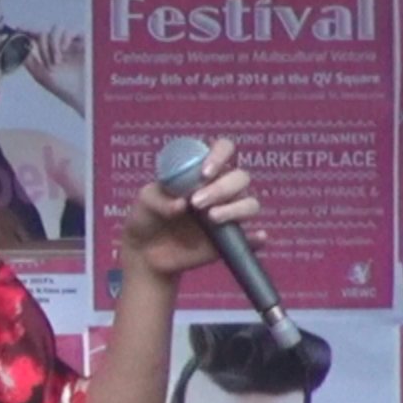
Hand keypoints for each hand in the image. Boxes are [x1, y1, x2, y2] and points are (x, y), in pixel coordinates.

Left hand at [22, 27, 85, 115]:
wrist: (84, 96)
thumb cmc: (65, 88)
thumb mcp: (41, 76)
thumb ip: (29, 61)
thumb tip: (18, 47)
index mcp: (49, 52)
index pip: (36, 36)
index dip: (27, 30)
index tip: (18, 28)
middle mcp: (59, 45)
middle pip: (44, 32)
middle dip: (42, 46)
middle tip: (48, 63)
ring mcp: (71, 42)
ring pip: (55, 29)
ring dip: (52, 44)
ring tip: (57, 62)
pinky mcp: (84, 41)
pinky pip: (70, 30)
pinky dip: (64, 38)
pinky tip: (64, 50)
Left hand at [118, 138, 259, 281]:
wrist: (145, 252)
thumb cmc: (147, 217)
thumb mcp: (145, 201)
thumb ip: (160, 200)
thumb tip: (181, 205)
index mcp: (202, 171)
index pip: (224, 150)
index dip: (220, 156)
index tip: (204, 173)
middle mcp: (221, 189)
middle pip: (240, 177)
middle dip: (221, 188)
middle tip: (196, 203)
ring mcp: (228, 214)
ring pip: (251, 204)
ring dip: (236, 209)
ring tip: (211, 218)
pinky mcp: (230, 241)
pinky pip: (253, 239)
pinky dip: (257, 238)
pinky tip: (257, 238)